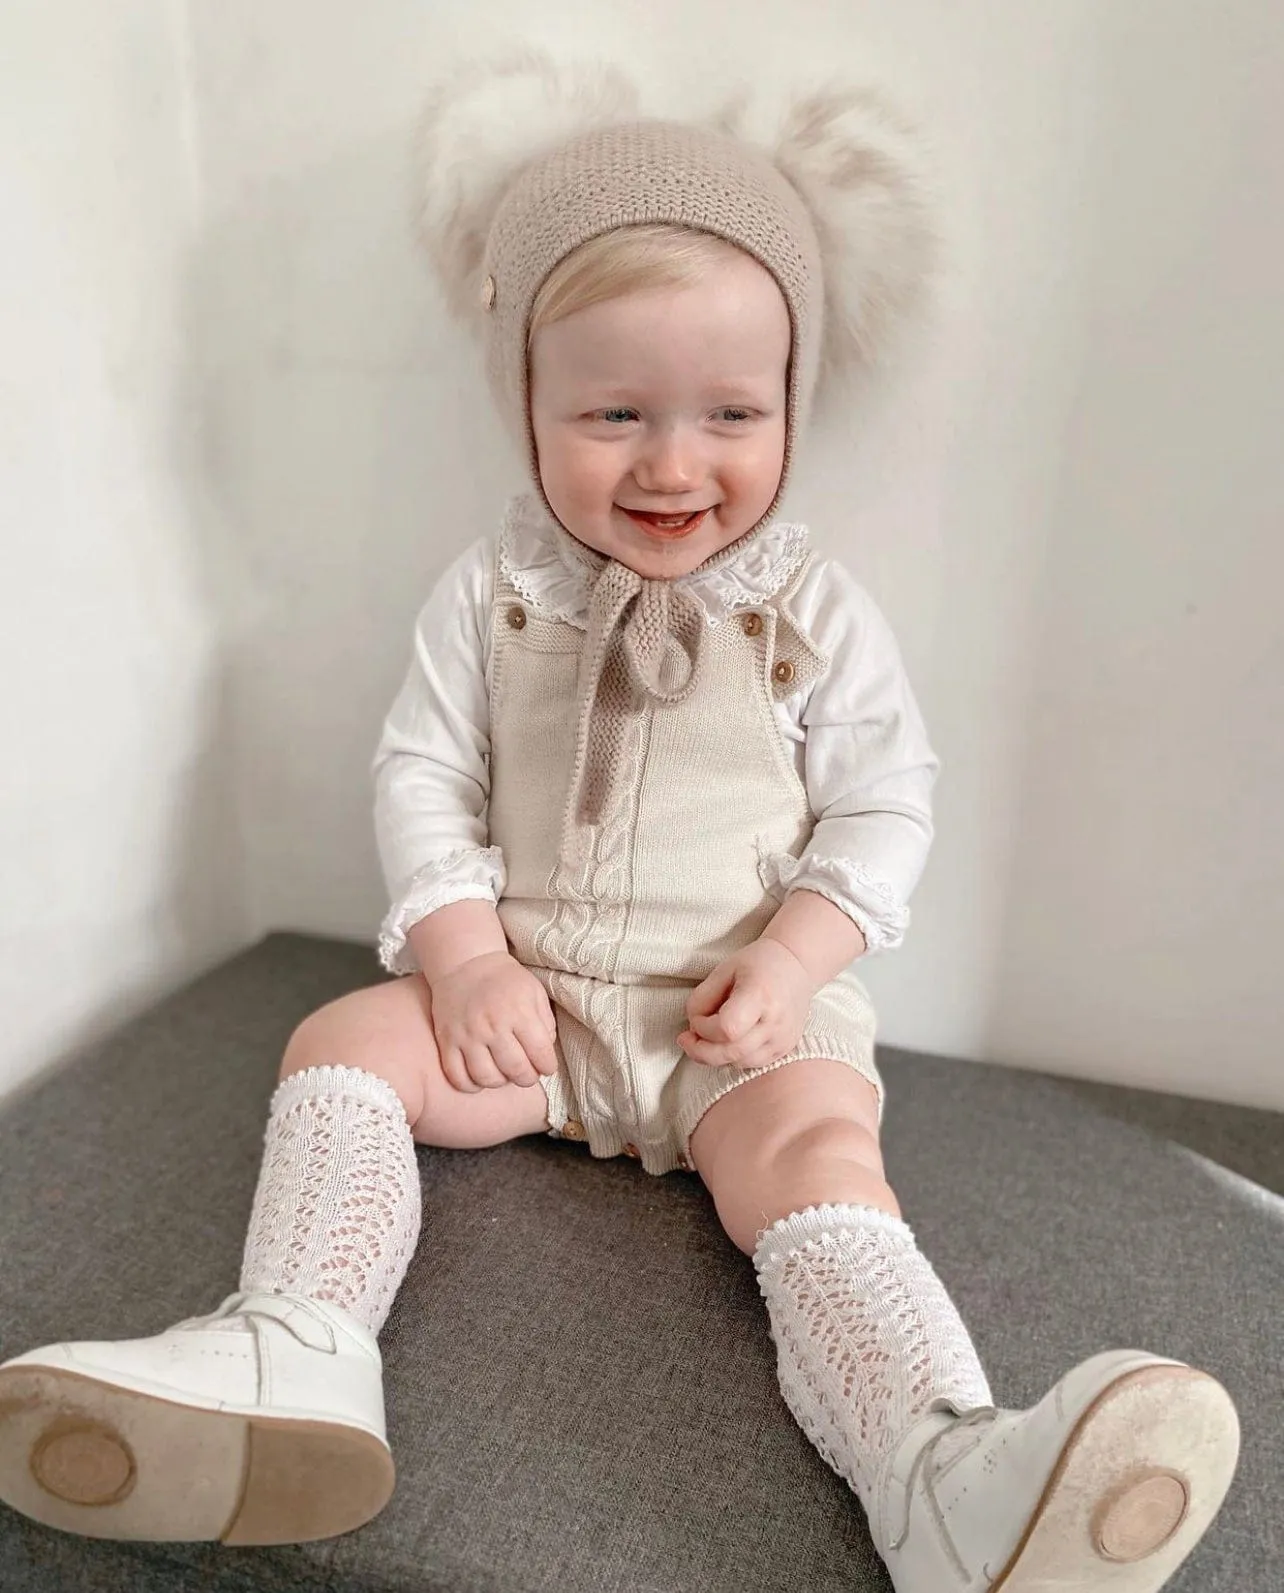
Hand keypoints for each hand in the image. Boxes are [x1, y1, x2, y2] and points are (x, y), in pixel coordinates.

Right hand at [428, 951, 558, 1091]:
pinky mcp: (447, 1040)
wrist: (466, 963)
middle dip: (527, 1078)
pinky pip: (457, 1076)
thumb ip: (546, 1024)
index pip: (540, 1054)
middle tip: (527, 1073)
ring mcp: (467, 1034)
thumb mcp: (535, 993)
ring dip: (500, 1082)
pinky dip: (470, 1085)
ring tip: (504, 1073)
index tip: (546, 1066)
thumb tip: (545, 1054)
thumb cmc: (505, 980)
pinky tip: (480, 1077)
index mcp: (519, 1012)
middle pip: (516, 1070)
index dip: (547, 1066)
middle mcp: (492, 1025)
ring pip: (487, 1077)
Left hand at [678, 940, 815, 1069]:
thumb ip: (702, 999)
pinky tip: (727, 1041)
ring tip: (708, 1036)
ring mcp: (783, 1039)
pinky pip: (751, 1064)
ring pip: (739, 1063)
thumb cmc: (758, 964)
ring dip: (715, 1055)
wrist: (797, 966)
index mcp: (761, 996)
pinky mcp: (785, 1050)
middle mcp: (776, 1023)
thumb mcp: (723, 970)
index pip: (727, 1029)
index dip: (704, 1029)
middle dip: (701, 1050)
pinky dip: (733, 1057)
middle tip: (687, 1039)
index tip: (696, 1017)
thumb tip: (693, 1029)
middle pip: (731, 1053)